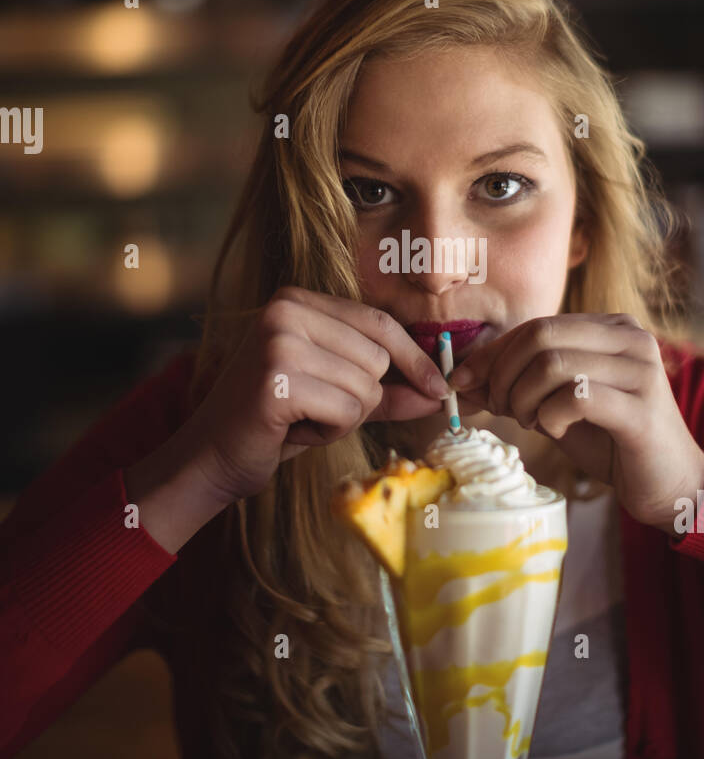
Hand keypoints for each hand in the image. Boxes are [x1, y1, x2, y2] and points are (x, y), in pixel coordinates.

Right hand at [181, 286, 449, 503]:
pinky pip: (346, 411)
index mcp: (297, 301)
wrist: (211, 458)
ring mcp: (278, 343)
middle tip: (318, 410)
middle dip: (363, 397)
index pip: (379, 322)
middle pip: (377, 357)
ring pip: (365, 387)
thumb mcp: (335, 396)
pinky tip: (293, 430)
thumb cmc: (274, 424)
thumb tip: (438, 391)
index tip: (437, 387)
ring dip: (344, 418)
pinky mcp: (276, 382)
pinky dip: (329, 432)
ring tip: (302, 419)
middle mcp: (285, 311)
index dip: (414, 357)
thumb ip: (386, 389)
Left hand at [449, 312, 703, 531]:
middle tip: (503, 409)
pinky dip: (550, 415)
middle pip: (541, 336)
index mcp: (612, 328)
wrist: (668, 483)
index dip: (493, 353)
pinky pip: (575, 397)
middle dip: (504, 374)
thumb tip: (463, 379)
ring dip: (524, 398)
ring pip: (553, 363)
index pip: (537, 326)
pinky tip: (557, 430)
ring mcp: (640, 371)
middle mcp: (631, 339)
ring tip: (531, 422)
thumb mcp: (556, 407)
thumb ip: (517, 388)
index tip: (465, 382)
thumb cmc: (610, 442)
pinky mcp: (641, 409)